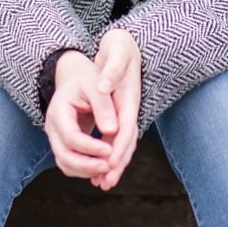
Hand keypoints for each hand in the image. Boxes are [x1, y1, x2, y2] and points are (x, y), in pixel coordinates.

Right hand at [44, 51, 116, 181]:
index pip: (71, 137)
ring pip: (65, 164)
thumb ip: (104, 107)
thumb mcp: (96, 86)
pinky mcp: (64, 143)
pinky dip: (84, 169)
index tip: (110, 150)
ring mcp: (56, 137)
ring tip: (108, 171)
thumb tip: (113, 130)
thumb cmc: (87, 78)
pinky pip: (70, 163)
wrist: (74, 76)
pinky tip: (102, 168)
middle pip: (64, 156)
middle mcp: (52, 128)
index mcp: (59, 111)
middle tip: (110, 167)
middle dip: (87, 165)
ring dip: (86, 171)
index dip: (90, 147)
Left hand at [90, 28, 142, 190]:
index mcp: (129, 97)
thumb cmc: (119, 47)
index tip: (110, 164)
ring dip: (112, 164)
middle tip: (106, 183)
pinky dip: (107, 155)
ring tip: (101, 183)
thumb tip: (104, 86)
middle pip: (126, 141)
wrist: (125, 43)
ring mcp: (124, 113)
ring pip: (120, 144)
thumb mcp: (116, 52)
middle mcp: (129, 108)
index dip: (119, 147)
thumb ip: (112, 69)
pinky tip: (98, 168)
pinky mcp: (118, 115)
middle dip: (117, 163)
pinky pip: (114, 139)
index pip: (127, 127)